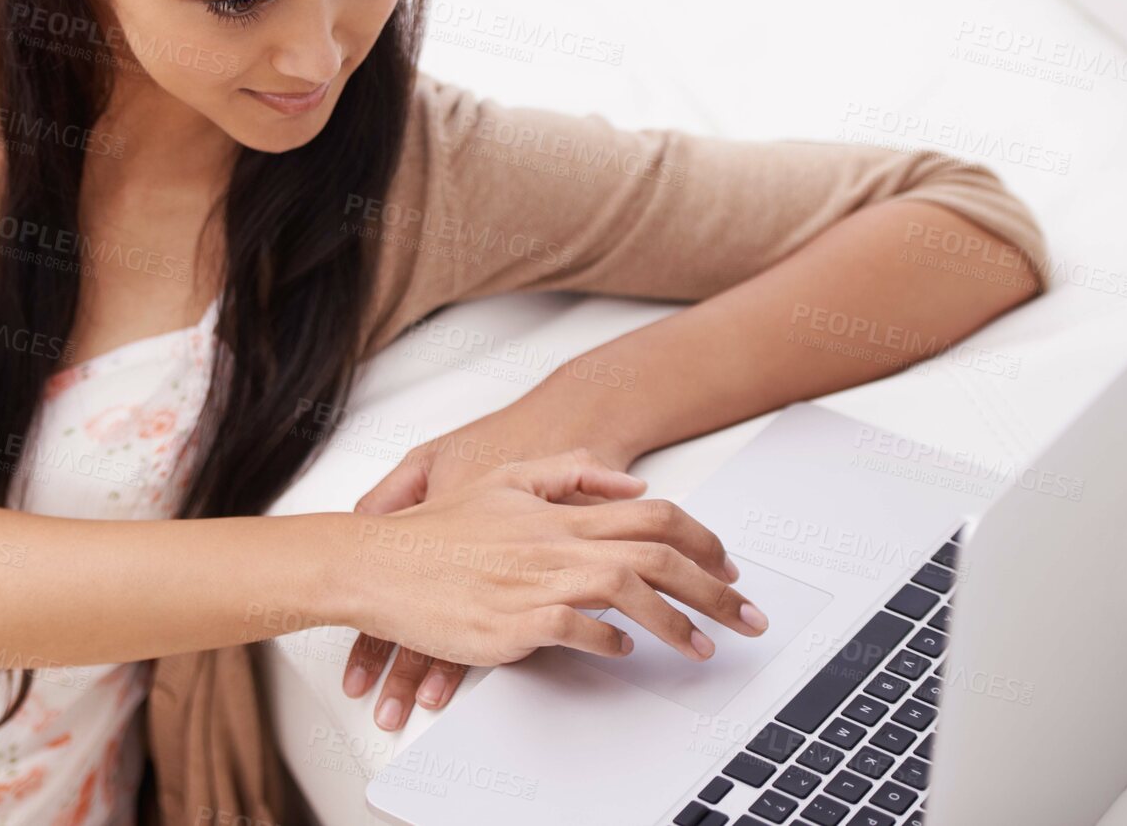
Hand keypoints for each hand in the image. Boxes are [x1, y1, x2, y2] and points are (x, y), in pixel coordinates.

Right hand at [337, 448, 767, 731]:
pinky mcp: (514, 621)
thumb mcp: (506, 479)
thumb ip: (570, 473)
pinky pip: (579, 630)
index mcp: (559, 512)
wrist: (380, 563)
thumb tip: (634, 485)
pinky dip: (610, 642)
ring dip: (676, 622)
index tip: (729, 567)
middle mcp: (556, 542)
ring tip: (704, 646)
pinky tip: (625, 653)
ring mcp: (537, 581)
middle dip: (714, 588)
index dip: (702, 539)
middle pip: (657, 555)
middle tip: (747, 615)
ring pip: (629, 592)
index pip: (653, 515)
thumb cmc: (439, 530)